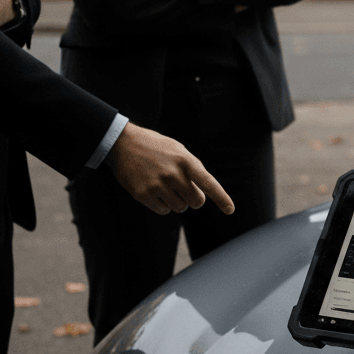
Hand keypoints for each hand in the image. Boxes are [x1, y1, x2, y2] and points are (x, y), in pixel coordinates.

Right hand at [106, 123, 234, 216]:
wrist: (123, 143)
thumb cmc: (156, 147)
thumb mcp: (178, 150)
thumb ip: (193, 168)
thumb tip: (205, 192)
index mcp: (185, 160)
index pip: (208, 182)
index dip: (221, 197)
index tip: (230, 210)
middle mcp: (173, 173)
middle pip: (196, 201)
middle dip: (193, 198)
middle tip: (183, 188)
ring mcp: (157, 185)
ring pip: (180, 208)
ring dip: (177, 201)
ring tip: (165, 185)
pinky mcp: (143, 194)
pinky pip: (163, 211)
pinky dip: (162, 205)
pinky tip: (154, 190)